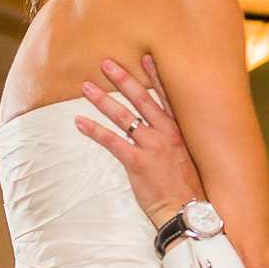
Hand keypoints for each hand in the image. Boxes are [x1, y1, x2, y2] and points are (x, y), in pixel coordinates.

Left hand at [75, 54, 206, 228]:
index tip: (144, 57)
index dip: (154, 76)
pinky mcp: (137, 162)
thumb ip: (175, 140)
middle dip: (122, 79)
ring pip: (123, 116)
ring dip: (102, 100)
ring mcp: (152, 147)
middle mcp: (166, 133)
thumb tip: (161, 131)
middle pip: (141, 99)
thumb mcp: (188, 156)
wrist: (186, 210)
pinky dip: (94, 130)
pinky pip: (112, 141)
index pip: (166, 96)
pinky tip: (80, 122)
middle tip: (106, 64)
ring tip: (86, 88)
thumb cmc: (186, 187)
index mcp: (180, 130)